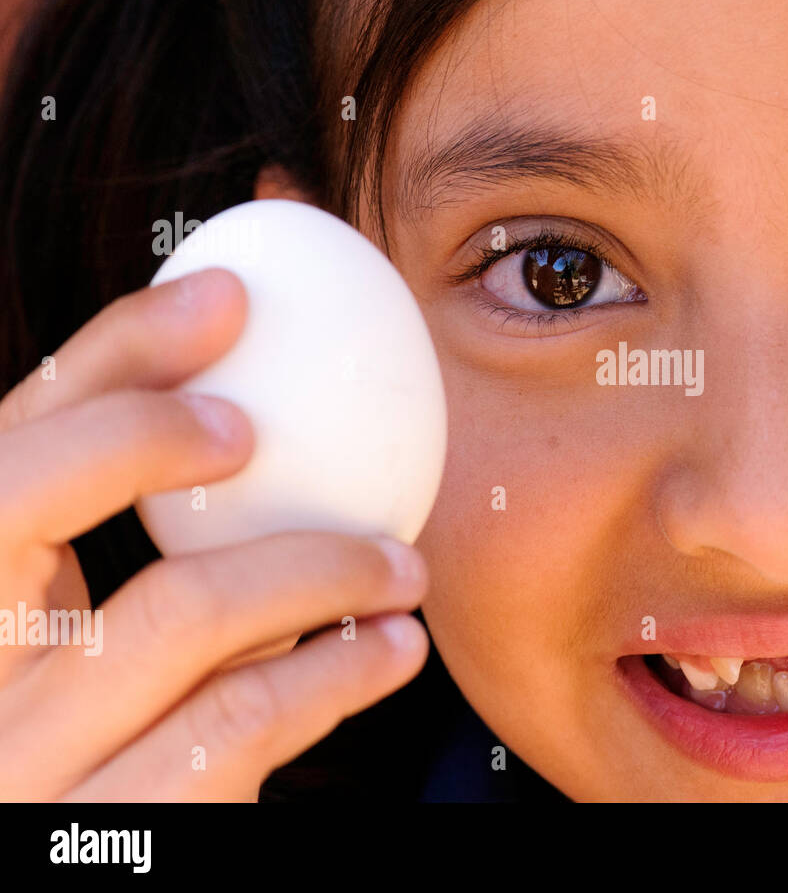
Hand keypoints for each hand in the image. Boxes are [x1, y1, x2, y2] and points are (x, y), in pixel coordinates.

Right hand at [0, 268, 429, 799]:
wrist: (110, 875)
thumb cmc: (129, 747)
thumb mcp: (101, 649)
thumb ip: (139, 553)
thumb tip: (254, 402)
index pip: (7, 452)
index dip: (107, 355)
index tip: (227, 296)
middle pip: (15, 499)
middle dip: (145, 431)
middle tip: (262, 426)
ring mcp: (24, 767)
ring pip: (176, 609)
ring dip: (321, 567)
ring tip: (403, 567)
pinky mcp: (116, 839)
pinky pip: (240, 717)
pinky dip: (338, 669)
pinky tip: (393, 650)